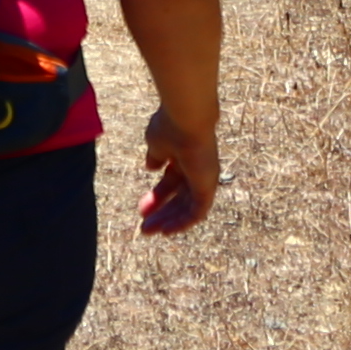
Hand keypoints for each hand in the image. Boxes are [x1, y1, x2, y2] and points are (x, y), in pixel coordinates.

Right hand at [137, 106, 218, 235]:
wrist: (186, 118)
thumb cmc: (170, 126)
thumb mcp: (156, 143)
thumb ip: (155, 156)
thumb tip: (150, 167)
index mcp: (183, 157)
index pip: (171, 182)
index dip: (157, 197)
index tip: (142, 209)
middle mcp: (196, 169)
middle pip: (179, 197)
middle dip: (161, 212)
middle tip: (144, 227)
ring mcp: (204, 178)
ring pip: (187, 207)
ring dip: (169, 220)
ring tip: (148, 231)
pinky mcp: (208, 186)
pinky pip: (198, 211)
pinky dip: (184, 222)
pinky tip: (168, 230)